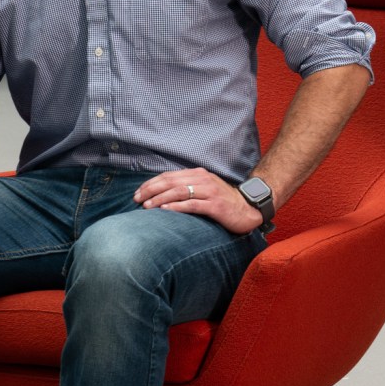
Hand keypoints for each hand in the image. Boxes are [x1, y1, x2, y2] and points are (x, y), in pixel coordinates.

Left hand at [135, 168, 262, 234]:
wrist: (248, 209)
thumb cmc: (223, 201)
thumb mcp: (204, 189)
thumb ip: (187, 187)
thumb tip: (161, 193)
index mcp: (197, 174)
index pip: (168, 176)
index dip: (151, 183)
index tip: (138, 192)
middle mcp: (202, 180)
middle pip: (171, 182)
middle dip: (151, 190)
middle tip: (136, 199)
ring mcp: (209, 192)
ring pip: (179, 192)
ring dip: (160, 199)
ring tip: (147, 206)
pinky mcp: (215, 205)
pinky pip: (193, 204)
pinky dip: (177, 207)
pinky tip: (165, 211)